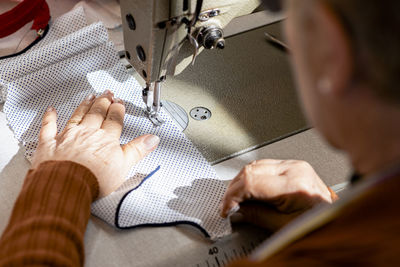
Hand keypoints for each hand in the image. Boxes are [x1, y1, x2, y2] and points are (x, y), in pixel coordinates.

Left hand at [32, 90, 159, 197]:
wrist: (66, 185)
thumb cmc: (94, 179)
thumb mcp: (124, 166)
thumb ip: (137, 150)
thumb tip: (152, 139)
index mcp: (105, 139)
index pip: (114, 120)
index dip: (118, 110)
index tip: (119, 103)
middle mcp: (87, 133)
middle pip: (97, 114)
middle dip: (103, 102)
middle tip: (107, 94)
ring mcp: (67, 137)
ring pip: (77, 116)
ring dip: (84, 105)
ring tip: (89, 97)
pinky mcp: (49, 144)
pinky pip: (49, 127)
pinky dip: (50, 117)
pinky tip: (52, 110)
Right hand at [221, 160, 333, 230]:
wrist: (338, 220)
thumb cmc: (319, 225)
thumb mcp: (284, 226)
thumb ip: (257, 215)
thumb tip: (236, 209)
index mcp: (294, 184)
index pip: (251, 181)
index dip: (232, 195)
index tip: (226, 208)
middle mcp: (294, 169)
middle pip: (251, 169)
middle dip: (234, 188)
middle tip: (228, 205)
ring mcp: (294, 165)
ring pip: (255, 165)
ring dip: (241, 181)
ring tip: (236, 199)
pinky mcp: (293, 165)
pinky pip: (265, 165)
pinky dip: (252, 177)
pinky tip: (248, 189)